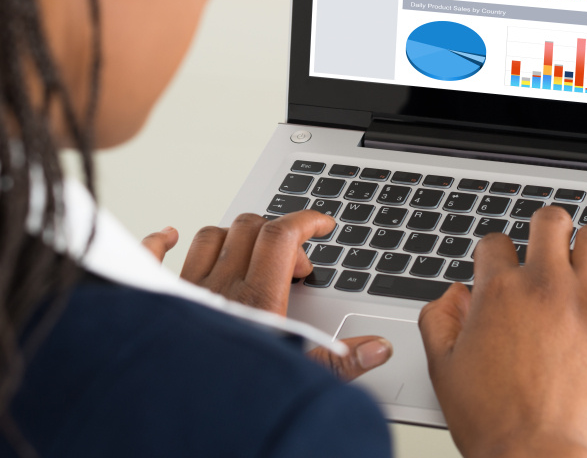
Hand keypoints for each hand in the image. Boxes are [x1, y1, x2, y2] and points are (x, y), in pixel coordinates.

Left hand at [141, 212, 391, 380]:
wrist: (172, 425)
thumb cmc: (233, 402)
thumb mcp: (298, 381)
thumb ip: (340, 362)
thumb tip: (377, 348)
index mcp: (257, 302)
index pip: (282, 236)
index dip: (307, 220)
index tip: (322, 225)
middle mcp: (220, 290)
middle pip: (250, 228)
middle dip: (279, 233)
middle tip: (294, 263)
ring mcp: (185, 293)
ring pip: (209, 238)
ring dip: (234, 236)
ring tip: (251, 251)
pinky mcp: (156, 305)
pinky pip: (148, 259)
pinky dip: (160, 243)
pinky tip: (168, 237)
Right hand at [418, 206, 586, 457]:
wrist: (532, 457)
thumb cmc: (491, 417)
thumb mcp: (442, 366)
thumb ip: (439, 319)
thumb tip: (454, 295)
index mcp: (498, 291)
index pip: (495, 242)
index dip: (493, 254)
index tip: (498, 269)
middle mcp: (542, 286)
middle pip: (550, 221)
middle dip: (545, 228)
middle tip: (545, 246)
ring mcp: (584, 304)